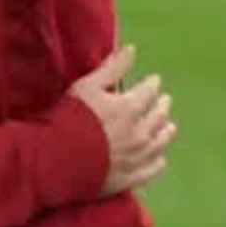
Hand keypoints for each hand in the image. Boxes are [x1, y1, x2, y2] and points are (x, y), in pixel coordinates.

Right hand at [66, 46, 174, 196]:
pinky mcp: (131, 177)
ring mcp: (138, 157)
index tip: (154, 81)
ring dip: (165, 131)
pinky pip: (153, 168)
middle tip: (164, 101)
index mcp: (130, 107)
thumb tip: (131, 49)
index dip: (152, 84)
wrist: (57, 159)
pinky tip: (159, 158)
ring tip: (168, 126)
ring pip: (161, 142)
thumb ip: (111, 68)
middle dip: (162, 105)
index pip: (149, 91)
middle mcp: (140, 132)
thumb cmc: (69, 118)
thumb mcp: (87, 86)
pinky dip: (158, 160)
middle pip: (159, 116)